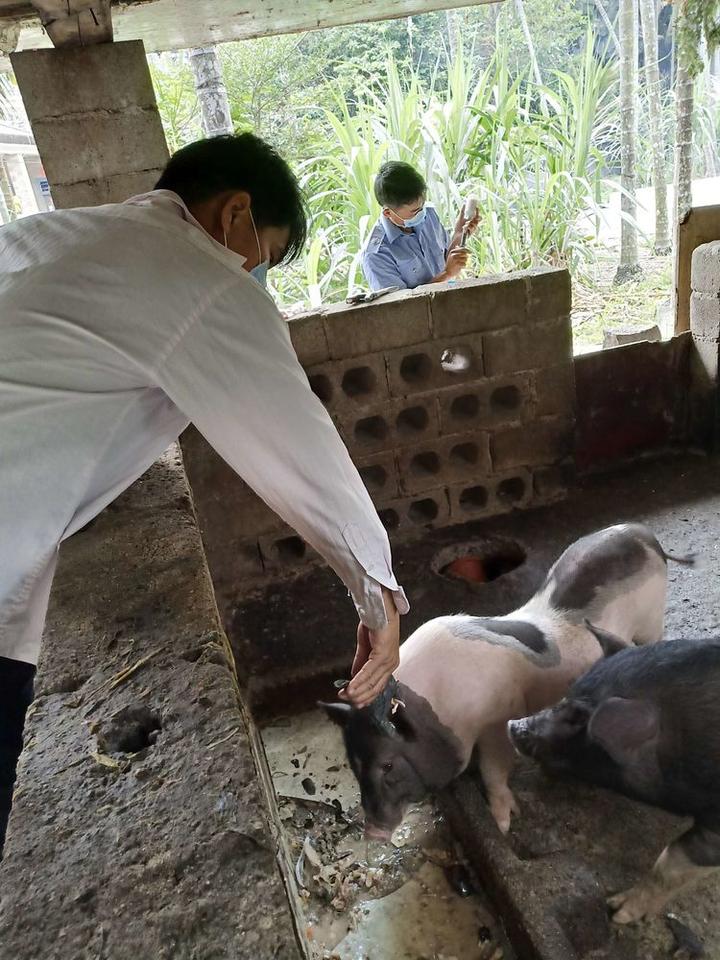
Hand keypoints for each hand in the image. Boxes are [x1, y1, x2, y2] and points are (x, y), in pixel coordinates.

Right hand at [341, 591, 399, 707]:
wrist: (379, 607)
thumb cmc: (376, 624)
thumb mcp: (366, 647)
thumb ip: (361, 663)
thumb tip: (354, 678)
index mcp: (389, 664)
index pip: (378, 686)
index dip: (366, 696)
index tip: (354, 703)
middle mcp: (392, 664)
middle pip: (376, 687)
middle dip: (359, 696)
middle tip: (345, 700)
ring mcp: (389, 660)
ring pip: (372, 682)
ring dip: (357, 691)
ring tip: (344, 696)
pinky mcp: (384, 654)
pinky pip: (369, 671)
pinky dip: (358, 680)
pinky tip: (350, 687)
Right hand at [444, 246, 468, 278]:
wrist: (447, 272)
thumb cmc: (450, 264)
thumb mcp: (451, 256)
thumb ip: (455, 251)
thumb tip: (457, 246)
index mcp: (452, 251)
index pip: (462, 248)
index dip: (468, 250)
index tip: (471, 253)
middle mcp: (453, 255)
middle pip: (465, 253)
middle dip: (466, 257)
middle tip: (465, 260)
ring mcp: (455, 260)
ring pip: (466, 259)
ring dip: (465, 262)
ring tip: (460, 264)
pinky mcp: (457, 264)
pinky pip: (465, 264)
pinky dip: (464, 266)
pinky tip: (460, 267)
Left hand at [451, 204, 479, 246]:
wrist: (456, 234)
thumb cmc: (458, 227)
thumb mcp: (460, 218)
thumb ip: (462, 211)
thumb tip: (464, 203)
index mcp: (471, 220)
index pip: (476, 215)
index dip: (477, 211)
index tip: (476, 207)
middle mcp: (473, 224)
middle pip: (478, 219)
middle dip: (477, 217)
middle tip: (474, 216)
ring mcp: (473, 228)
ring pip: (475, 224)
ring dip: (470, 223)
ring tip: (465, 225)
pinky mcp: (471, 232)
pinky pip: (472, 228)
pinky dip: (468, 227)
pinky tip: (465, 228)